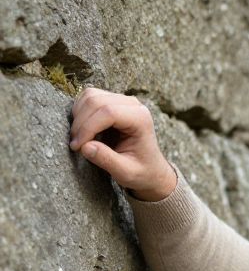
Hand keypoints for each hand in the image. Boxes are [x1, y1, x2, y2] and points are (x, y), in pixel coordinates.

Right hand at [68, 86, 176, 200]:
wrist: (150, 169)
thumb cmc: (142, 172)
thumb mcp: (127, 173)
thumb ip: (108, 161)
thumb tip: (85, 147)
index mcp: (141, 119)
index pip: (108, 112)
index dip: (88, 127)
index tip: (77, 147)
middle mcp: (132, 104)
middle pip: (95, 100)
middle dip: (81, 123)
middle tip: (76, 145)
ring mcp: (121, 100)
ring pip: (89, 96)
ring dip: (78, 116)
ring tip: (79, 140)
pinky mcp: (111, 101)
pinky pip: (88, 98)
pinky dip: (80, 113)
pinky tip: (83, 132)